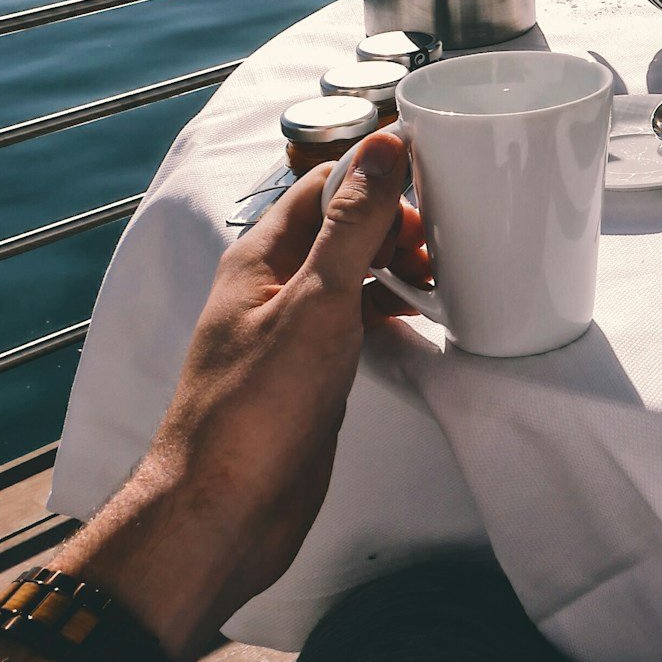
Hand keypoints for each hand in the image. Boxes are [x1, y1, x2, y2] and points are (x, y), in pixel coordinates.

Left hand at [39, 133, 426, 661]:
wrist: (223, 514)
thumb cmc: (252, 416)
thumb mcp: (315, 304)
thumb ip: (351, 225)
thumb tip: (381, 148)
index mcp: (260, 258)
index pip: (324, 184)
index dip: (378, 175)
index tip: (432, 184)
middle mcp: (272, 288)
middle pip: (341, 223)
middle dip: (395, 221)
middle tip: (437, 246)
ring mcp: (291, 331)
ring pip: (351, 272)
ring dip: (395, 262)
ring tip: (436, 277)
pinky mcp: (310, 372)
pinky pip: (355, 319)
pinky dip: (389, 308)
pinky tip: (415, 321)